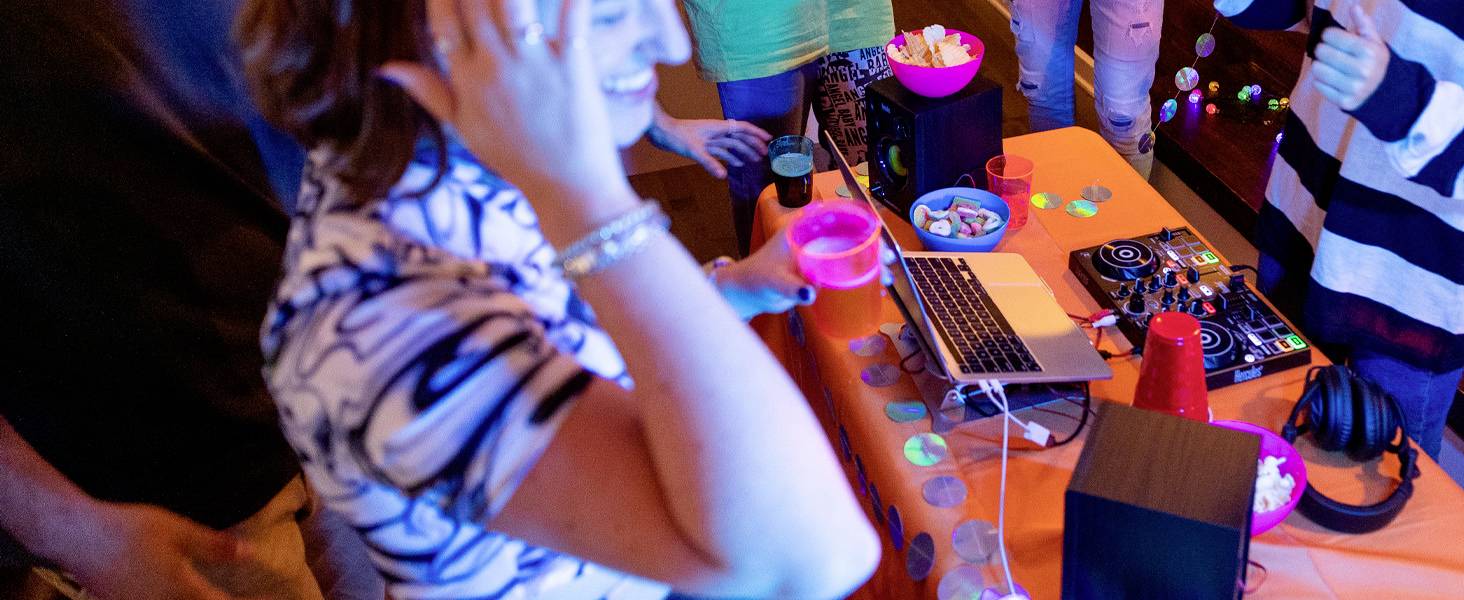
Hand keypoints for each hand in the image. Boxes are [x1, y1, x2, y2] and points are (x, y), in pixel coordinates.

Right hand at [64, 502, 253, 599]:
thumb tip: (250, 555)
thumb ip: (215, 546)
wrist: (77, 537)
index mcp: (181, 591)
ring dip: (198, 599)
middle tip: (243, 597)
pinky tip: (178, 593)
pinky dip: (174, 599)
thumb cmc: (129, 530)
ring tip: (208, 593)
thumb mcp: (178, 531)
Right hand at [379, 0, 637, 232]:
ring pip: (513, 2)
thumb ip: (427, 90)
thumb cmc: (515, 157)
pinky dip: (574, 1)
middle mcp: (496, 66)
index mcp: (467, 79)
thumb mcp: (462, 128)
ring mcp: (534, 64)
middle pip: (476, 1)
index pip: (443, 20)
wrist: (566, 186)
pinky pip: (573, 20)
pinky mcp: (573, 65)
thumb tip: (385, 67)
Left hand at [648, 113, 771, 178]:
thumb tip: (723, 176)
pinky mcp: (702, 145)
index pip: (742, 128)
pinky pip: (720, 151)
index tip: (769, 140)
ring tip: (754, 161)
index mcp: (717, 128)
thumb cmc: (674, 135)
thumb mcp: (692, 149)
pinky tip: (735, 165)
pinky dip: (729, 157)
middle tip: (765, 155)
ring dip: (743, 152)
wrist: (659, 131)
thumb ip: (709, 162)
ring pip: (731, 145)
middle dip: (753, 145)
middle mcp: (716, 131)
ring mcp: (709, 138)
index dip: (756, 134)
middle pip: (739, 137)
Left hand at [714, 232, 896, 319]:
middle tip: (886, 263)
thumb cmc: (757, 279)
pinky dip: (862, 276)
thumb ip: (790, 287)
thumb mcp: (773, 281)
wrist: (748, 293)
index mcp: (804, 227)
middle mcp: (816, 236)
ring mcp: (820, 253)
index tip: (878, 235)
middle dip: (874, 246)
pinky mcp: (823, 271)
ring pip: (853, 252)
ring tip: (886, 278)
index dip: (862, 221)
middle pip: (852, 234)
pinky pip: (847, 270)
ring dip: (872, 263)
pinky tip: (876, 288)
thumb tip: (809, 295)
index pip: (838, 214)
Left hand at [1312, 5, 1388, 110]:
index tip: (1332, 38)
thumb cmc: (1374, 61)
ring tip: (1330, 65)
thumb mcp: (1374, 41)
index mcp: (1369, 51)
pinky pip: (1318, 85)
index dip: (1328, 35)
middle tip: (1329, 52)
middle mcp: (1362, 70)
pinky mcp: (1343, 101)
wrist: (1384, 92)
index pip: (1331, 36)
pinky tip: (1333, 79)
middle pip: (1321, 52)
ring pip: (1317, 69)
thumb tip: (1354, 6)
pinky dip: (1321, 80)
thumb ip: (1363, 24)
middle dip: (1323, 49)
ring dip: (1320, 65)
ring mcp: (1352, 88)